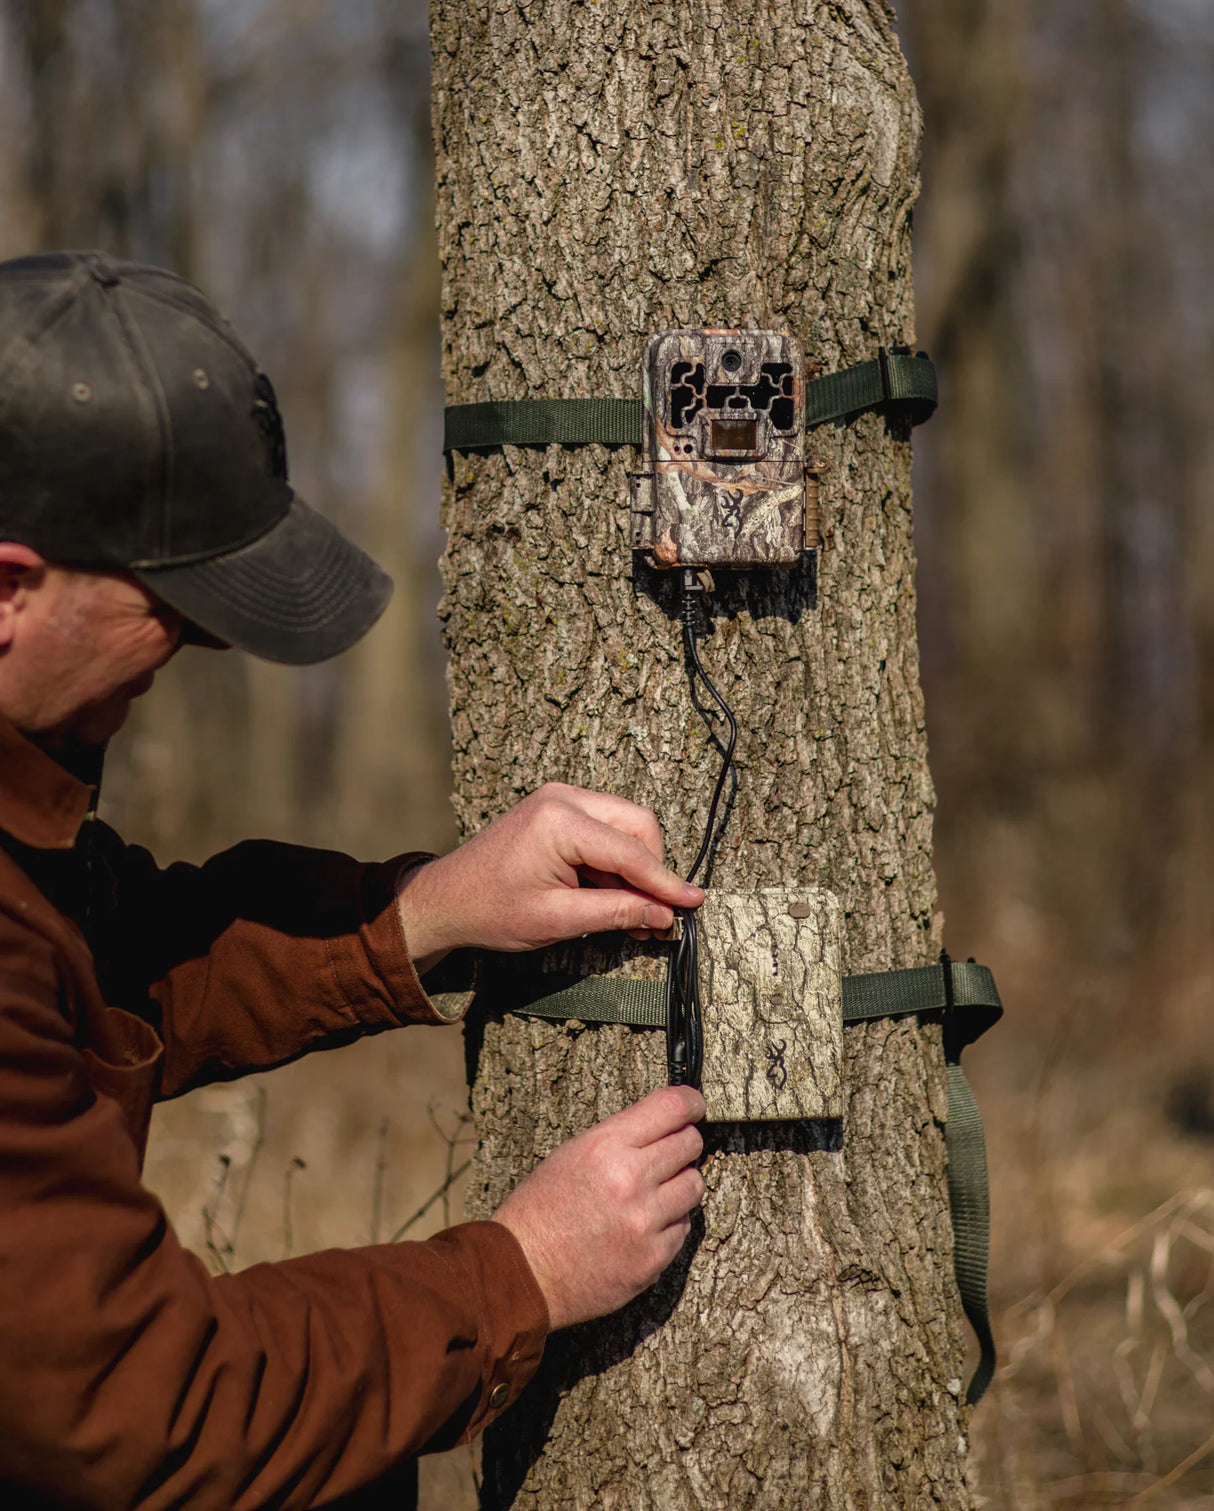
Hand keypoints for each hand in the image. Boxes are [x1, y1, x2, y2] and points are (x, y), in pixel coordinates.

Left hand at [396, 783, 702, 970]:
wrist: (445, 899)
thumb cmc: (491, 911)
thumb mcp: (558, 919)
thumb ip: (615, 912)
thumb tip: (664, 915)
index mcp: (559, 821)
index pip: (630, 851)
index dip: (666, 882)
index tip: (694, 904)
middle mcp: (563, 798)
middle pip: (636, 825)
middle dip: (652, 870)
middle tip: (658, 916)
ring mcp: (560, 799)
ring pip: (625, 827)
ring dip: (636, 870)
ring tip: (639, 919)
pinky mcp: (558, 810)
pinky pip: (604, 831)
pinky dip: (615, 865)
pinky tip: (617, 901)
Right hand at [492, 1086, 706, 1329]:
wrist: (521, 1273)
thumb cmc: (541, 1209)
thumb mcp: (572, 1154)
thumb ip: (622, 1139)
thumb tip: (667, 1127)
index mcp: (606, 1146)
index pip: (672, 1106)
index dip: (691, 1103)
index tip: (695, 1106)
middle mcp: (631, 1179)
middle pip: (690, 1144)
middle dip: (683, 1145)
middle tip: (668, 1154)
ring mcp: (645, 1222)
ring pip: (694, 1186)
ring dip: (679, 1185)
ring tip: (652, 1194)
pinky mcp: (653, 1259)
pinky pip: (683, 1228)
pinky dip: (669, 1224)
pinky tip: (642, 1226)